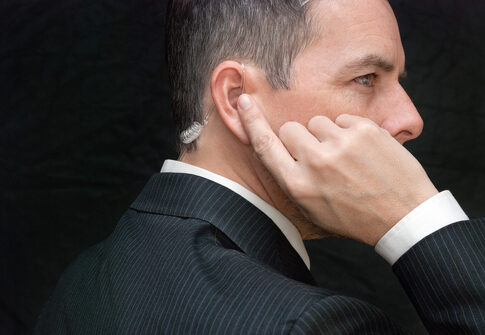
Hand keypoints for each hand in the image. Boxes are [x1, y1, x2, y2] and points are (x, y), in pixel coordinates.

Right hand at [237, 94, 437, 245]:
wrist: (403, 215)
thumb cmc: (354, 216)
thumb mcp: (312, 209)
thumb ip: (291, 178)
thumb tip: (277, 146)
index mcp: (298, 185)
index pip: (265, 145)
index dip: (251, 122)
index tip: (244, 102)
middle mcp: (315, 162)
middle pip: (291, 129)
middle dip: (301, 139)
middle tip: (320, 156)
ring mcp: (341, 143)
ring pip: (317, 122)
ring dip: (326, 135)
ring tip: (346, 157)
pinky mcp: (364, 130)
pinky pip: (342, 118)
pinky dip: (349, 131)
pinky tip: (362, 152)